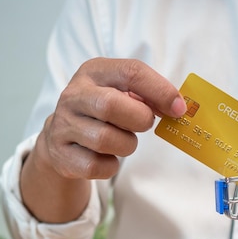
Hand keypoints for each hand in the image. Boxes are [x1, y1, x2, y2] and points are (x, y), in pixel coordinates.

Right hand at [21, 58, 185, 222]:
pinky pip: (97, 166)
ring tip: (123, 140)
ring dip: (126, 144)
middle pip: (110, 105)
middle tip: (144, 124)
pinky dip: (111, 166)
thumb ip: (148, 94)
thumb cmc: (101, 112)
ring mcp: (63, 126)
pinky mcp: (62, 156)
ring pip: (105, 140)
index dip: (160, 90)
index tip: (178, 108)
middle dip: (139, 119)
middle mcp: (73, 96)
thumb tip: (176, 107)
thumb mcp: (120, 91)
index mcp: (93, 72)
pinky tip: (107, 157)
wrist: (60, 137)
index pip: (130, 72)